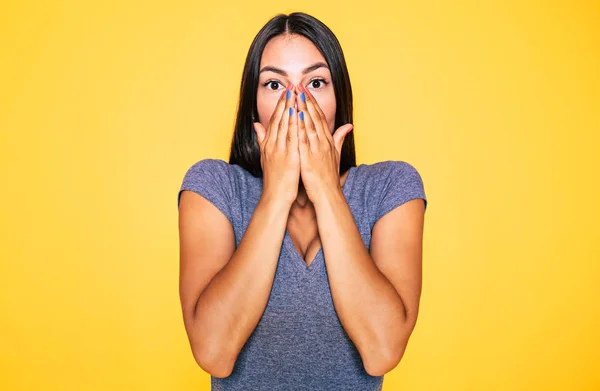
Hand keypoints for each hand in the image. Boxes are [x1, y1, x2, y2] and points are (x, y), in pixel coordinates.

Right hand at [253, 84, 299, 206]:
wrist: (276, 196)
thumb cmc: (274, 178)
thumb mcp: (265, 156)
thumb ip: (262, 138)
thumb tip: (256, 124)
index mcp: (269, 143)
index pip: (275, 119)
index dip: (280, 104)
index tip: (286, 91)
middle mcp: (273, 144)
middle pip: (279, 119)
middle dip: (285, 101)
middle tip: (291, 85)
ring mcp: (280, 150)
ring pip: (285, 125)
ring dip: (290, 108)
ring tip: (295, 93)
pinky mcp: (289, 157)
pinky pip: (292, 137)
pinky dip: (295, 124)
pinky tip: (299, 114)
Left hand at [295, 83, 352, 204]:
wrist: (328, 194)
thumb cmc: (329, 176)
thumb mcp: (337, 155)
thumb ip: (340, 138)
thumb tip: (349, 125)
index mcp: (327, 141)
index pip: (320, 117)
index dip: (313, 102)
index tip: (306, 90)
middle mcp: (323, 142)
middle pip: (315, 117)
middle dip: (307, 101)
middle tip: (299, 86)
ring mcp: (317, 149)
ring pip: (309, 125)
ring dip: (303, 109)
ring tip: (297, 96)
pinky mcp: (309, 158)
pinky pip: (304, 140)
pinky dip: (300, 128)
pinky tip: (296, 118)